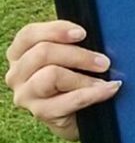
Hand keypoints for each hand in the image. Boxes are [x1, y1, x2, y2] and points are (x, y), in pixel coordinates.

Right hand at [5, 21, 121, 140]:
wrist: (80, 113)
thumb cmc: (77, 76)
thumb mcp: (72, 55)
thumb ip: (73, 41)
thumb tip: (96, 29)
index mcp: (20, 53)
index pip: (29, 34)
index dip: (56, 30)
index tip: (83, 33)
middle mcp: (17, 74)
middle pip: (43, 53)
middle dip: (79, 55)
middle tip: (104, 62)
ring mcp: (26, 95)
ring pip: (51, 75)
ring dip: (84, 77)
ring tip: (104, 80)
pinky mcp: (40, 113)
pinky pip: (69, 100)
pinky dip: (94, 93)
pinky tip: (110, 89)